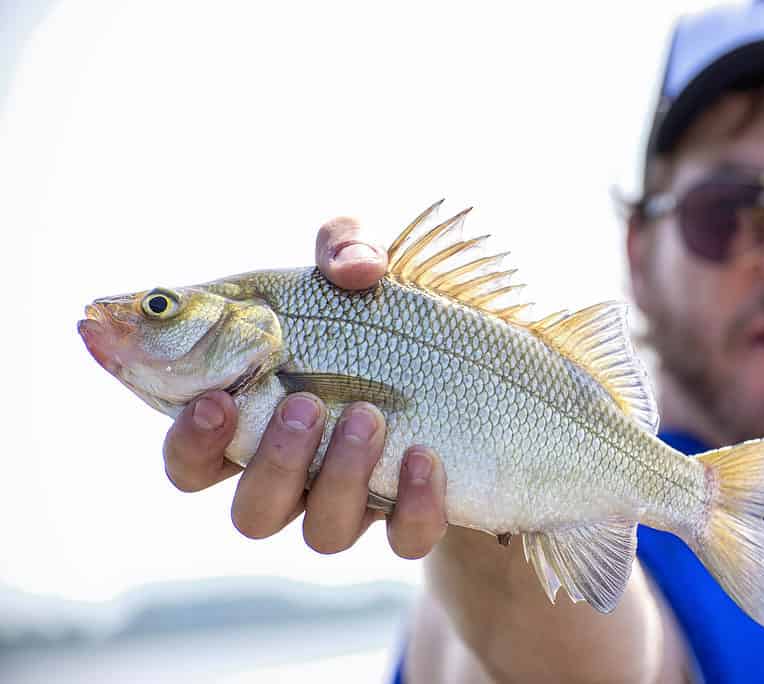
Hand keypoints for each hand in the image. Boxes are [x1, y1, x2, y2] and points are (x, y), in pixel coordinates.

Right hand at [162, 217, 447, 557]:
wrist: (467, 373)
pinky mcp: (411, 515)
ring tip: (370, 415)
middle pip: (252, 513)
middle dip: (273, 462)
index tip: (216, 400)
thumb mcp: (361, 267)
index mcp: (257, 424)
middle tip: (304, 403)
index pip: (192, 460)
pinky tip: (426, 457)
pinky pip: (405, 540)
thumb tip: (357, 269)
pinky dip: (414, 506)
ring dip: (340, 475)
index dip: (190, 442)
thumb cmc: (383, 317)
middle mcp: (297, 477)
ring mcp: (353, 503)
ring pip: (323, 532)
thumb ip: (344, 245)